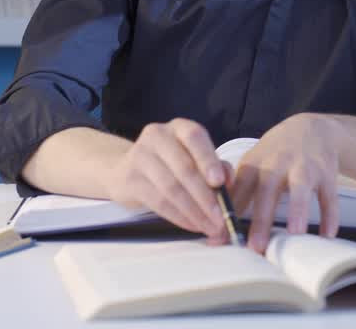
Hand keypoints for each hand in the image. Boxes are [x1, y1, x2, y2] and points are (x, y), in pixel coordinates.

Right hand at [102, 118, 230, 242]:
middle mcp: (158, 136)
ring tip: (209, 227)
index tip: (220, 183)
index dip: (208, 159)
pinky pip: (158, 201)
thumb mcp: (195, 158)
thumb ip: (217, 166)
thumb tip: (228, 182)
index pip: (194, 137)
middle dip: (205, 197)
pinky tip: (192, 225)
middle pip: (184, 167)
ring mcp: (140, 156)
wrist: (126, 169)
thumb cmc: (171, 164)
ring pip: (171, 188)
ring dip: (194, 212)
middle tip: (220, 219)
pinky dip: (178, 217)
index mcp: (179, 127)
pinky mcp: (130, 179)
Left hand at [230, 113, 340, 252]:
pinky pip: (329, 195)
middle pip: (267, 190)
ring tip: (294, 233)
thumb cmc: (275, 155)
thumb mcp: (253, 166)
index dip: (231, 211)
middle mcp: (278, 162)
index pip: (239, 188)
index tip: (224, 236)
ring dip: (297, 209)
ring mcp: (304, 166)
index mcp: (255, 164)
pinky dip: (330, 215)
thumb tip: (219, 231)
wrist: (311, 129)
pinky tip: (327, 235)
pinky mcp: (326, 172)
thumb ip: (238, 194)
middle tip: (256, 246)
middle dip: (261, 219)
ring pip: (301, 187)